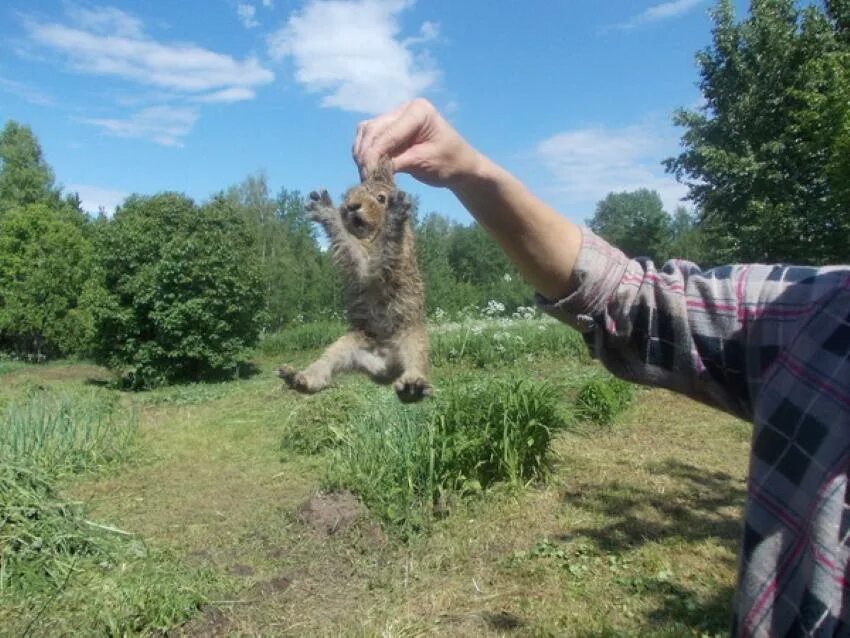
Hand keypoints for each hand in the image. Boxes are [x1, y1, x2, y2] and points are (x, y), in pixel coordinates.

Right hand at [352, 98, 479, 188]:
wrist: (460, 165)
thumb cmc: (450, 163)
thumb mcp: (424, 163)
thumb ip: (397, 163)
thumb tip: (371, 171)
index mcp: (418, 111)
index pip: (387, 133)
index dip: (373, 155)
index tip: (367, 176)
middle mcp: (405, 109)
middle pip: (373, 130)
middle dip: (365, 155)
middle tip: (365, 179)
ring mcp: (396, 117)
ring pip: (367, 132)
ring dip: (362, 153)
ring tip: (366, 176)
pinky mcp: (391, 128)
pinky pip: (370, 137)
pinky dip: (365, 152)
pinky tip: (368, 168)